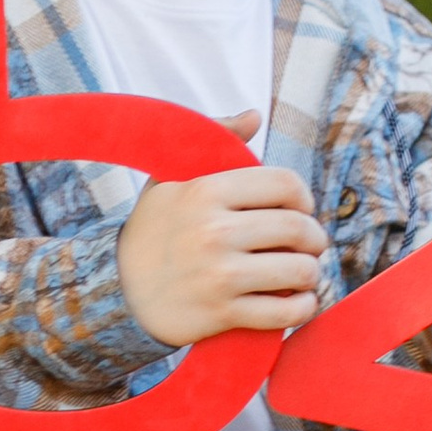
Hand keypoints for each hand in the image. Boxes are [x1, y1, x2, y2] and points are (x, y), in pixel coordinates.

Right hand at [117, 109, 328, 345]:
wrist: (117, 293)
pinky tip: (299, 301)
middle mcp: (212, 232)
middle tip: (309, 246)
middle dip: (314, 238)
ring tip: (302, 273)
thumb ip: (214, 141)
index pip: (285, 184)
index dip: (303, 197)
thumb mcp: (170, 179)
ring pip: (299, 270)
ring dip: (311, 273)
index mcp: (204, 192)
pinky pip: (286, 312)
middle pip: (298, 228)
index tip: (298, 210)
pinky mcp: (222, 314)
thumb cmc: (154, 232)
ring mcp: (218, 276)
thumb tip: (254, 115)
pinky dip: (304, 308)